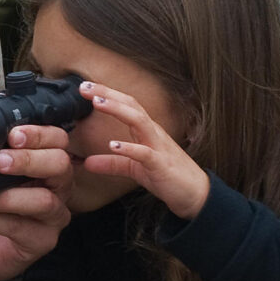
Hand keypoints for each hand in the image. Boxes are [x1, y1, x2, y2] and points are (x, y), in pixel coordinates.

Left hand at [0, 124, 74, 280]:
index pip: (57, 140)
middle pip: (60, 165)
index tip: (13, 135)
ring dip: (6, 196)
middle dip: (29, 160)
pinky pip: (22, 228)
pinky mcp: (42, 241)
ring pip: (45, 200)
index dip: (40, 134)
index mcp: (43, 162)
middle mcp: (56, 187)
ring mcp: (53, 216)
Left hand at [78, 81, 210, 218]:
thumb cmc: (167, 176)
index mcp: (146, 131)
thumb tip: (87, 163)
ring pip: (139, 121)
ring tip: (97, 103)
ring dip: (117, 110)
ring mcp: (158, 147)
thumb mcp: (133, 169)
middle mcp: (153, 133)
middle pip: (131, 105)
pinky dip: (129, 148)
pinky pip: (144, 153)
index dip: (107, 94)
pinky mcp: (160, 165)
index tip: (84, 87)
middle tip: (85, 86)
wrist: (195, 194)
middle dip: (108, 94)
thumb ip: (111, 164)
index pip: (126, 105)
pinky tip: (112, 145)